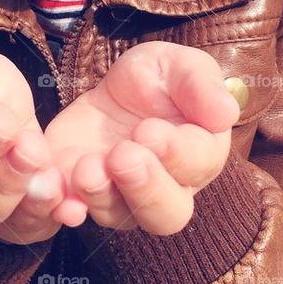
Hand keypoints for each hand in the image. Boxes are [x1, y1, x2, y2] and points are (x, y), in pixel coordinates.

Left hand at [43, 41, 240, 235]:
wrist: (113, 92)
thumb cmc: (159, 81)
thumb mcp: (179, 66)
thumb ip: (200, 85)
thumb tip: (226, 111)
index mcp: (199, 154)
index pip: (196, 166)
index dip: (175, 153)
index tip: (149, 130)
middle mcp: (166, 188)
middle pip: (166, 214)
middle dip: (144, 188)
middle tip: (123, 155)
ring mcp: (121, 197)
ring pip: (119, 217)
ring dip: (101, 195)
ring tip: (86, 167)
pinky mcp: (79, 194)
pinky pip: (74, 212)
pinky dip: (63, 208)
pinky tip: (56, 196)